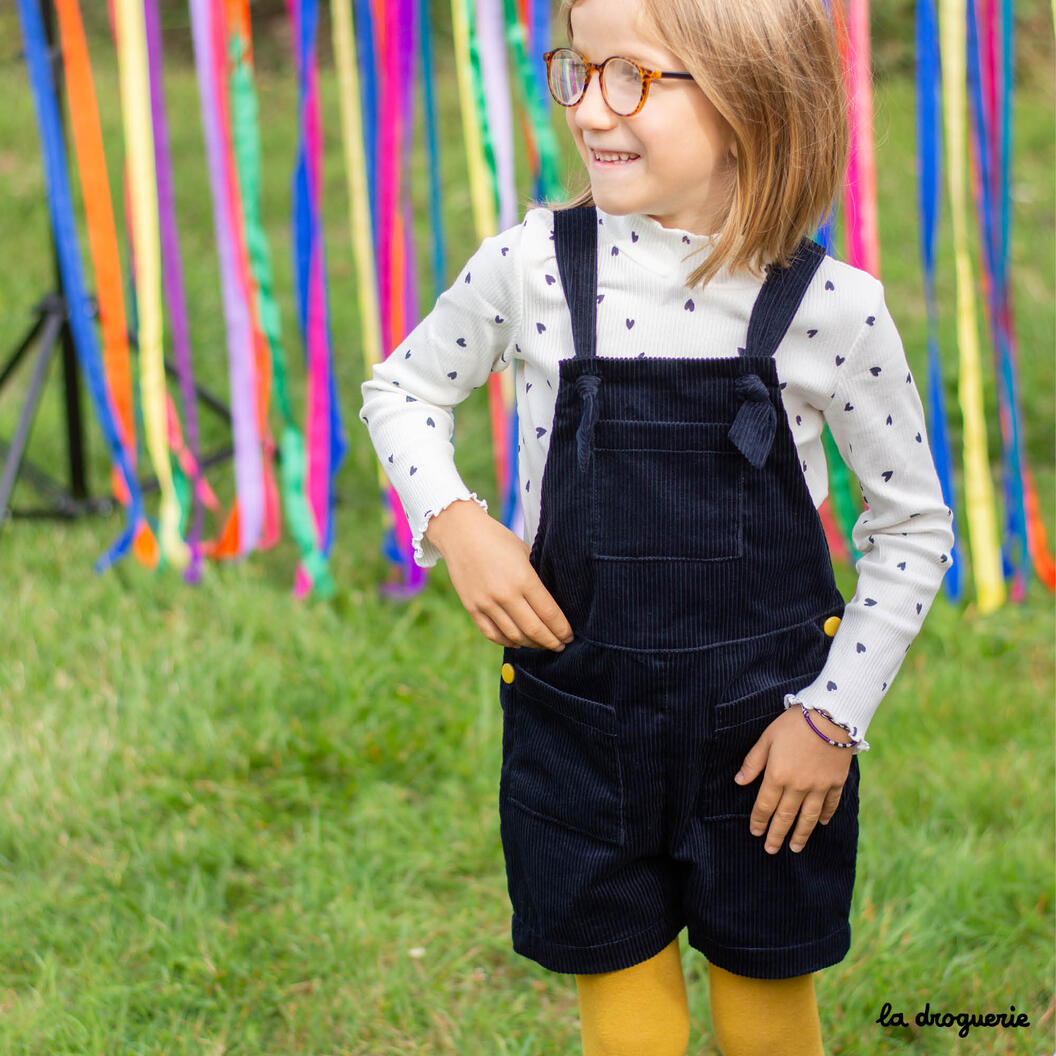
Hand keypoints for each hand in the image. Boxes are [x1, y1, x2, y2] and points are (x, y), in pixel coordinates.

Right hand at [425, 500, 573, 650]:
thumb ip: (537, 579)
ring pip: (514, 636)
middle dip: (551, 641)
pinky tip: (518, 642)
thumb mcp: (525, 553)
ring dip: (532, 644)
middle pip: (534, 630)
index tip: (569, 635)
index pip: (549, 614)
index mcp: (523, 578)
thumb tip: (553, 604)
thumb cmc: (497, 539)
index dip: (562, 629)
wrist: (460, 533)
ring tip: (542, 644)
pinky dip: (508, 642)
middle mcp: (505, 594)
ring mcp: (486, 603)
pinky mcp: (472, 608)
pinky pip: (492, 634)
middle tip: (561, 646)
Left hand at [733, 707, 853, 853]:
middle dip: (776, 835)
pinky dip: (825, 816)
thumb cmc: (794, 723)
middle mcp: (798, 787)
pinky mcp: (836, 782)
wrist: (830, 716)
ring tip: (795, 847)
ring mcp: (819, 787)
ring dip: (801, 834)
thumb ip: (753, 762)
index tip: (755, 833)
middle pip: (785, 816)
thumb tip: (739, 781)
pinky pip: (830, 805)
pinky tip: (820, 824)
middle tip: (771, 850)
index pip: (765, 805)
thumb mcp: (767, 738)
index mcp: (778, 776)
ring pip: (808, 817)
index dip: (759, 821)